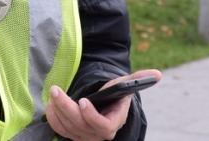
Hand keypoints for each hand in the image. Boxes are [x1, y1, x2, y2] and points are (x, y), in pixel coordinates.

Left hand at [44, 69, 162, 140]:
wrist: (106, 105)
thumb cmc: (116, 95)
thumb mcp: (126, 85)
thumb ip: (138, 79)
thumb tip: (157, 74)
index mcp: (114, 122)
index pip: (102, 126)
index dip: (91, 116)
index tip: (83, 101)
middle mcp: (99, 134)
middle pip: (80, 125)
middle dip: (66, 107)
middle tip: (56, 90)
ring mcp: (85, 136)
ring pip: (68, 127)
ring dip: (58, 110)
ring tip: (53, 93)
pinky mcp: (74, 134)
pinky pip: (61, 130)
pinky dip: (54, 117)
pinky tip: (51, 104)